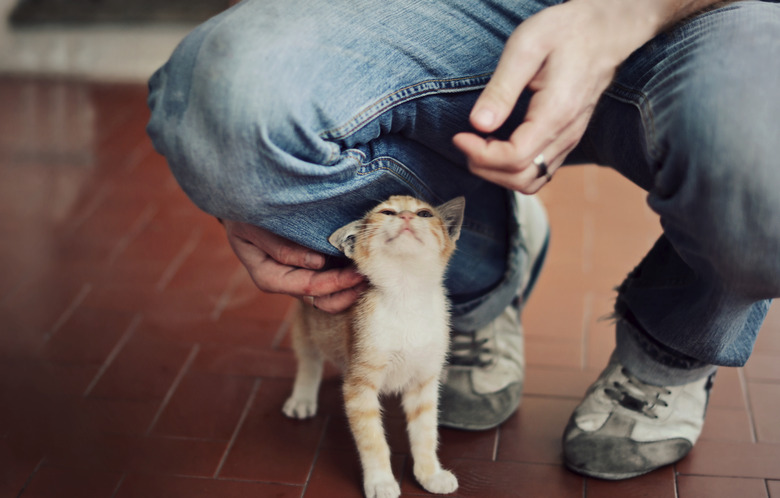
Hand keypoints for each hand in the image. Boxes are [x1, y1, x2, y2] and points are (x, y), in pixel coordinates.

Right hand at [223, 219, 365, 312]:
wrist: (242, 203)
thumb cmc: (245, 213)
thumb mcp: (254, 227)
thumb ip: (281, 247)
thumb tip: (317, 263)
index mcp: (269, 276)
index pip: (308, 287)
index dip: (334, 283)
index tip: (356, 272)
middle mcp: (286, 282)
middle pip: (322, 299)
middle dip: (347, 291)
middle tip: (369, 275)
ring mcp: (299, 275)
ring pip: (329, 295)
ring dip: (350, 287)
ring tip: (370, 271)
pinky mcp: (310, 266)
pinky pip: (331, 277)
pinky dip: (347, 273)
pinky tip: (362, 262)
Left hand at [453, 0, 667, 193]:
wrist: (605, 31)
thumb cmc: (565, 32)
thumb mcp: (526, 48)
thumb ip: (502, 89)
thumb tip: (479, 124)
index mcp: (557, 113)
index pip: (515, 158)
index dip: (480, 154)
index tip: (460, 136)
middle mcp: (567, 134)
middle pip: (520, 178)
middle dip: (484, 167)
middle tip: (465, 140)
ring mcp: (569, 141)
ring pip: (530, 181)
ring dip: (497, 173)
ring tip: (477, 146)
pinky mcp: (566, 141)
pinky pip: (538, 171)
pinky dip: (512, 169)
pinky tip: (496, 146)